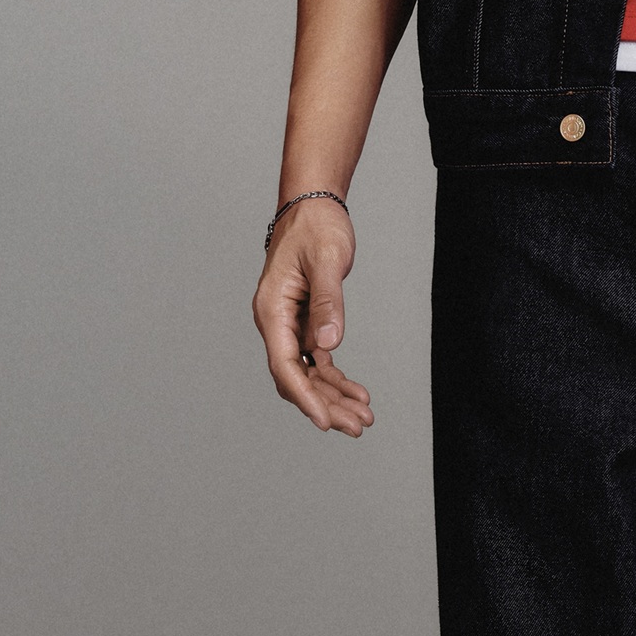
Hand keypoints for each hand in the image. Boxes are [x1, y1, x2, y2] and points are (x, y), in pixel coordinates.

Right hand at [253, 199, 373, 435]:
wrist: (313, 207)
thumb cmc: (316, 228)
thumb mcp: (327, 260)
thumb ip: (327, 302)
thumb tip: (329, 345)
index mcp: (271, 310)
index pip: (285, 364)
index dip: (305, 396)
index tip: (325, 421)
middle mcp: (275, 323)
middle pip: (296, 377)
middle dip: (326, 405)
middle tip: (358, 428)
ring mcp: (289, 326)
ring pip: (308, 374)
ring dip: (334, 398)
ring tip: (364, 419)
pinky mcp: (305, 324)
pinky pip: (318, 361)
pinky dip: (336, 379)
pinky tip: (359, 394)